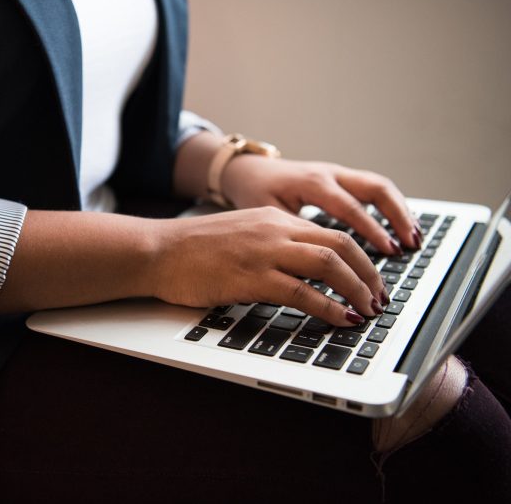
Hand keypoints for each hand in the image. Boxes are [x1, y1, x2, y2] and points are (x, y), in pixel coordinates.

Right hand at [152, 207, 388, 326]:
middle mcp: (275, 230)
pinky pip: (302, 292)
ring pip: (329, 265)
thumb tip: (304, 271)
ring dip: (357, 289)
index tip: (372, 280)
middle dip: (370, 274)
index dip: (361, 259)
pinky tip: (341, 319)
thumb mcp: (241, 235)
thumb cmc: (193, 249)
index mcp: (274, 219)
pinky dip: (329, 308)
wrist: (158, 251)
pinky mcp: (250, 278)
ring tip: (369, 310)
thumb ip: (273, 245)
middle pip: (341, 245)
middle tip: (380, 298)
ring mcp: (264, 252)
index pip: (333, 233)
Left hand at [220, 155, 421, 254]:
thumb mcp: (268, 215)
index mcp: (312, 183)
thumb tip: (318, 266)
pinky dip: (390, 207)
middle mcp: (329, 174)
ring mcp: (337, 173)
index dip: (372, 231)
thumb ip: (294, 236)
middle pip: (375, 188)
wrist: (247, 171)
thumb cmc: (254, 194)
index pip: (350, 208)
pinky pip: (372, 189)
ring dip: (399, 211)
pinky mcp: (340, 178)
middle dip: (397, 217)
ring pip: (379, 186)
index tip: (389, 251)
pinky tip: (399, 228)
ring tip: (414, 238)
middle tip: (411, 244)